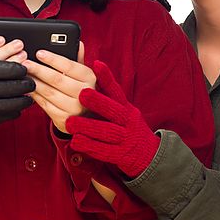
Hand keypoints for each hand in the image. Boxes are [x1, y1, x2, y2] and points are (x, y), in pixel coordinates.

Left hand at [22, 41, 95, 133]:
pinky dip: (34, 96)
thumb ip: (78, 58)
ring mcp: (74, 108)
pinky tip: (27, 88)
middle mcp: (84, 94)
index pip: (69, 66)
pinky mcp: (64, 120)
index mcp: (89, 78)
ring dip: (34, 82)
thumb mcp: (82, 74)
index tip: (39, 53)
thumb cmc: (80, 89)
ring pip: (49, 92)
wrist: (84, 116)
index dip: (53, 59)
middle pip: (57, 79)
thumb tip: (77, 43)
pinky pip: (45, 105)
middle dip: (38, 70)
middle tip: (24, 63)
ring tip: (23, 74)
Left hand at [65, 60, 159, 177]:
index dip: (107, 77)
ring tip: (70, 122)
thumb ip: (108, 95)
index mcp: (126, 108)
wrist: (149, 155)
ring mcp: (125, 139)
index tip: (97, 64)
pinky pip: (104, 151)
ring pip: (107, 131)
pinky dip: (89, 146)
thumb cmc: (128, 127)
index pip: (116, 90)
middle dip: (98, 101)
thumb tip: (94, 67)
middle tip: (81, 93)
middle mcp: (127, 121)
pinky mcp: (120, 155)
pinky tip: (76, 141)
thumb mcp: (124, 110)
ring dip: (88, 126)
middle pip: (114, 110)